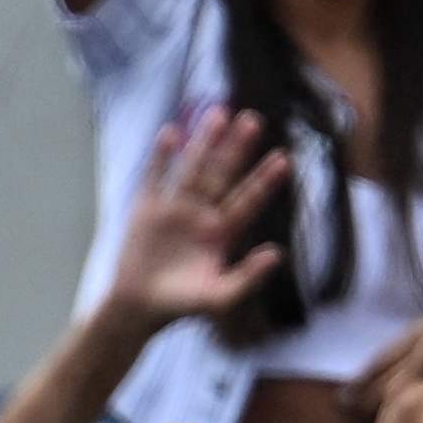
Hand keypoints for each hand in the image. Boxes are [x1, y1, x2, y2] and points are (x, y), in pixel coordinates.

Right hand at [103, 108, 291, 336]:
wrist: (139, 309)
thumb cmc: (182, 307)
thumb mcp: (220, 297)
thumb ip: (249, 277)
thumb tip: (278, 253)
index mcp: (222, 232)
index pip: (247, 200)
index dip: (264, 181)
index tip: (283, 159)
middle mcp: (201, 214)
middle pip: (222, 175)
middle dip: (237, 149)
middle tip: (253, 120)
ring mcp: (174, 208)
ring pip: (193, 168)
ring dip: (205, 142)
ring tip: (219, 113)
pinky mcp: (147, 209)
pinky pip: (156, 177)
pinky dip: (161, 157)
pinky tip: (172, 133)